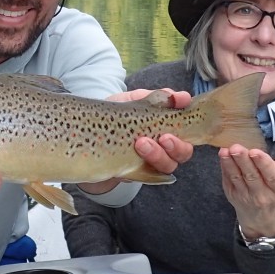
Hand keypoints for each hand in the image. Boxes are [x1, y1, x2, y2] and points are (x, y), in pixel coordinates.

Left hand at [79, 89, 193, 194]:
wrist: (85, 136)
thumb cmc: (112, 115)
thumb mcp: (129, 100)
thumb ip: (151, 97)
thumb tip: (177, 97)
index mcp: (166, 124)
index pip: (188, 122)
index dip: (189, 112)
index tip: (181, 101)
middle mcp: (164, 145)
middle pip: (184, 151)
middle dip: (178, 145)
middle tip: (164, 137)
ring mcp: (152, 161)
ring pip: (169, 165)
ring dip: (159, 155)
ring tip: (141, 143)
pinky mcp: (138, 173)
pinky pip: (150, 176)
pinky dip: (147, 169)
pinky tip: (135, 158)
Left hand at [220, 134, 274, 238]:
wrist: (264, 220)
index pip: (272, 175)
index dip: (263, 163)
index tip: (255, 151)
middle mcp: (263, 195)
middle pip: (252, 176)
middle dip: (244, 160)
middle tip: (236, 147)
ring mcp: (246, 197)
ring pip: (238, 178)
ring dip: (231, 164)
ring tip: (226, 150)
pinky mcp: (233, 197)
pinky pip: (228, 182)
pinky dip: (224, 169)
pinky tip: (222, 156)